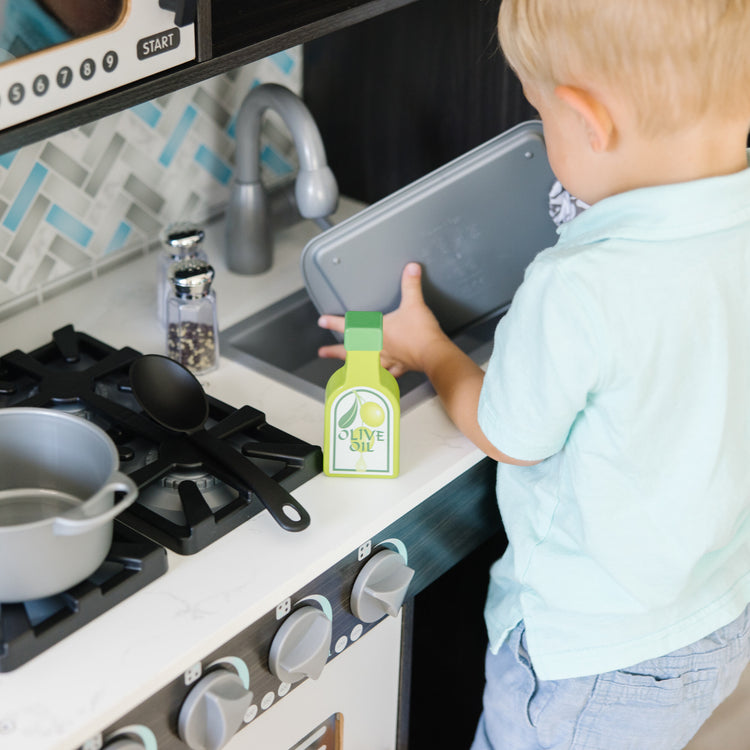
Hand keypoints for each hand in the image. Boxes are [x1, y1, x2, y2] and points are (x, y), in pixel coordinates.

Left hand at [317, 262, 448, 376]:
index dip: (334, 322)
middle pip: (352, 351)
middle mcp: (379, 348)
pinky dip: (382, 376)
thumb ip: (411, 285)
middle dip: (335, 351)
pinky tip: (381, 378)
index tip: (322, 322)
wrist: (434, 354)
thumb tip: (411, 269)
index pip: (350, 326)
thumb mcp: (414, 303)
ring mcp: (389, 359)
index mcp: (377, 332)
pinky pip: (388, 374)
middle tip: (323, 353)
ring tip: (346, 370)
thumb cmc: (421, 333)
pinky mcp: (401, 366)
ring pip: (366, 365)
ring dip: (354, 367)